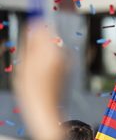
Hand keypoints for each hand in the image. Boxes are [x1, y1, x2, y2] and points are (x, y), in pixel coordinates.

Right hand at [13, 22, 64, 139]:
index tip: (30, 28)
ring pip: (50, 51)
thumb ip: (31, 43)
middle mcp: (63, 55)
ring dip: (41, 56)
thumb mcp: (24, 65)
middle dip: (36, 45)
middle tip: (27, 62)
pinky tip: (40, 78)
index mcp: (52, 51)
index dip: (35, 27)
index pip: (45, 27)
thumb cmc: (33, 93)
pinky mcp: (67, 71)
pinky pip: (54, 61)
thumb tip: (35, 25)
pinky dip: (46, 65)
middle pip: (48, 39)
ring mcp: (67, 64)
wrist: (46, 114)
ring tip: (32, 73)